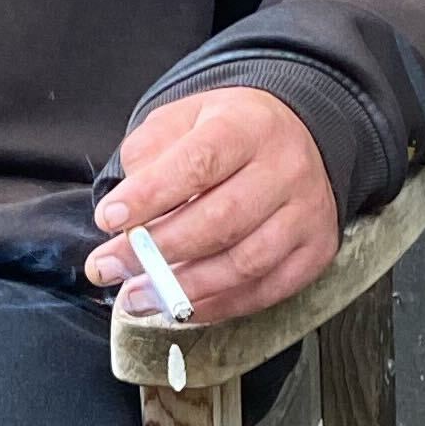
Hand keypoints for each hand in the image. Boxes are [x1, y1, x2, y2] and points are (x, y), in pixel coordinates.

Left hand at [86, 82, 337, 325]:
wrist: (296, 136)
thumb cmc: (229, 133)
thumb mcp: (183, 119)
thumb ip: (150, 154)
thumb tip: (126, 214)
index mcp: (248, 127)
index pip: (199, 162)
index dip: (151, 195)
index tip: (109, 218)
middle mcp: (286, 169)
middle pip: (221, 220)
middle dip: (157, 251)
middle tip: (110, 267)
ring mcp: (306, 213)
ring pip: (244, 263)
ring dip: (183, 288)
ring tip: (137, 296)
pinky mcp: (315, 251)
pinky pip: (265, 290)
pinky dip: (217, 306)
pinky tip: (180, 305)